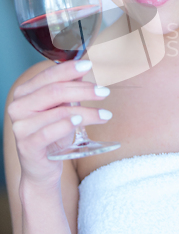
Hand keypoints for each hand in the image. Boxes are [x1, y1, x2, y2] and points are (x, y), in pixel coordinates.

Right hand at [7, 60, 111, 190]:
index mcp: (24, 93)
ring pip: (58, 112)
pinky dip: (66, 125)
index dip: (68, 69)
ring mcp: (20, 127)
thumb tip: (83, 69)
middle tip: (104, 92)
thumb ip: (69, 89)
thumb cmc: (53, 134)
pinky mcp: (27, 146)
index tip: (89, 65)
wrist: (41, 168)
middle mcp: (18, 107)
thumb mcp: (61, 108)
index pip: (48, 76)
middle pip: (55, 91)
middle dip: (83, 90)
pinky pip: (49, 132)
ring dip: (87, 112)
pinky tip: (80, 121)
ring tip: (105, 114)